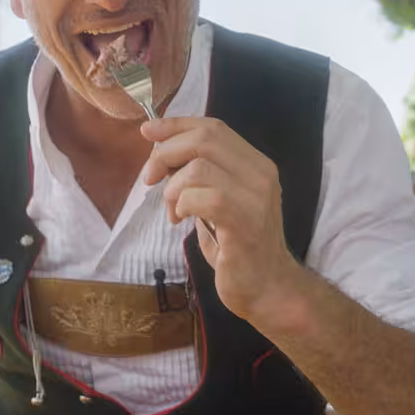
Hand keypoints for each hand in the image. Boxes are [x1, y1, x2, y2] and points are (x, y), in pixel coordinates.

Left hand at [139, 115, 308, 319]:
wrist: (267, 288)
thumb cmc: (237, 248)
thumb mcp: (218, 203)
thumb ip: (199, 176)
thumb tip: (161, 152)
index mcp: (256, 164)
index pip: (214, 128)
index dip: (176, 125)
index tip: (147, 130)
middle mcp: (261, 174)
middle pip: (205, 140)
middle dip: (166, 153)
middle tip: (149, 178)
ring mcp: (256, 198)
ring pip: (198, 168)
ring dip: (172, 188)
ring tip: (173, 211)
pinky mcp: (244, 222)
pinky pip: (200, 198)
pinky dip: (181, 205)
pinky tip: (180, 221)